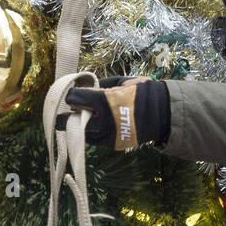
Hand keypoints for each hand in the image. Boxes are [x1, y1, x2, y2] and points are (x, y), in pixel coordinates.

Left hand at [54, 75, 169, 148]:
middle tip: (63, 114)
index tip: (72, 94)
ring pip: (82, 133)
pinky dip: (93, 134)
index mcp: (104, 101)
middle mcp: (103, 120)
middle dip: (65, 117)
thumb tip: (84, 87)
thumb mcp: (121, 82)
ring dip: (79, 126)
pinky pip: (96, 141)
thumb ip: (100, 85)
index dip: (72, 95)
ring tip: (81, 119)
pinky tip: (95, 126)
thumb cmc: (141, 92)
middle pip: (71, 121)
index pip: (75, 98)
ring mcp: (108, 134)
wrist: (162, 113)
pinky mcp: (114, 144)